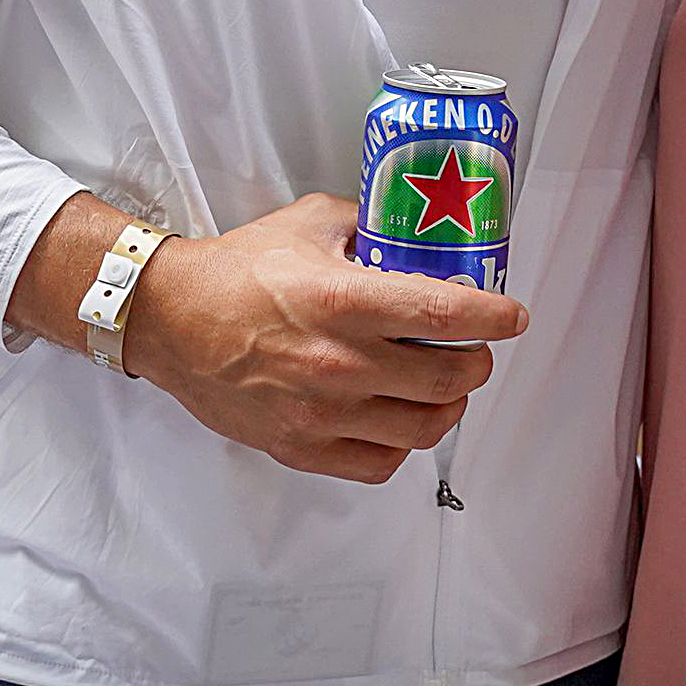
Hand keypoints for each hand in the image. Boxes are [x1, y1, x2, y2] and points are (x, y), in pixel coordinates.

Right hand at [124, 192, 527, 485]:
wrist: (173, 320)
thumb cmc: (238, 269)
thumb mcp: (312, 221)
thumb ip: (368, 225)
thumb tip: (412, 231)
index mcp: (344, 301)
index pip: (443, 317)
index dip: (493, 318)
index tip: (513, 315)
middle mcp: (339, 362)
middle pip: (447, 380)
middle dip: (478, 364)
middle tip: (478, 350)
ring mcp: (322, 413)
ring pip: (422, 428)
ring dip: (449, 407)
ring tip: (447, 387)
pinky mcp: (302, 447)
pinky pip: (378, 463)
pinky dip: (402, 443)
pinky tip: (399, 417)